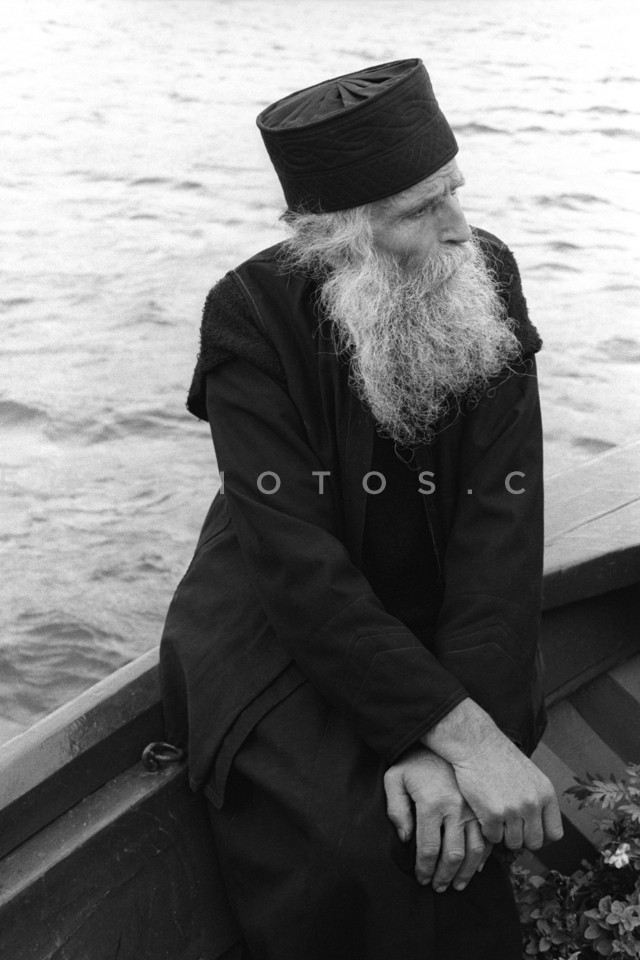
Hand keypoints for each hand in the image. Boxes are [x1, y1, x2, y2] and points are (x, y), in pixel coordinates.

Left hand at [384, 746, 492, 890]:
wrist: (445, 740)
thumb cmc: (415, 761)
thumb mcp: (395, 778)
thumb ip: (396, 809)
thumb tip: (406, 839)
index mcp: (432, 803)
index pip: (428, 848)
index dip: (424, 869)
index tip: (421, 879)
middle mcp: (455, 808)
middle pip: (452, 854)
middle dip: (445, 876)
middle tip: (439, 888)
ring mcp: (473, 808)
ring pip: (474, 851)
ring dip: (465, 873)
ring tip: (457, 885)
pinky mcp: (484, 807)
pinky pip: (488, 839)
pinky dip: (483, 857)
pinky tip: (474, 868)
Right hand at [422, 699, 563, 850]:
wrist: (476, 744)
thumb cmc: (499, 757)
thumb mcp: (530, 775)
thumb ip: (538, 799)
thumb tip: (540, 827)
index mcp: (546, 793)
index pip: (554, 833)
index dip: (542, 837)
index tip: (530, 833)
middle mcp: (533, 803)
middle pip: (534, 842)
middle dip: (522, 838)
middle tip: (509, 827)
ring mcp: (513, 810)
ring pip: (514, 843)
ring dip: (504, 835)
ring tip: (495, 818)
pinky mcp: (492, 814)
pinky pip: (494, 837)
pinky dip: (488, 830)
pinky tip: (483, 813)